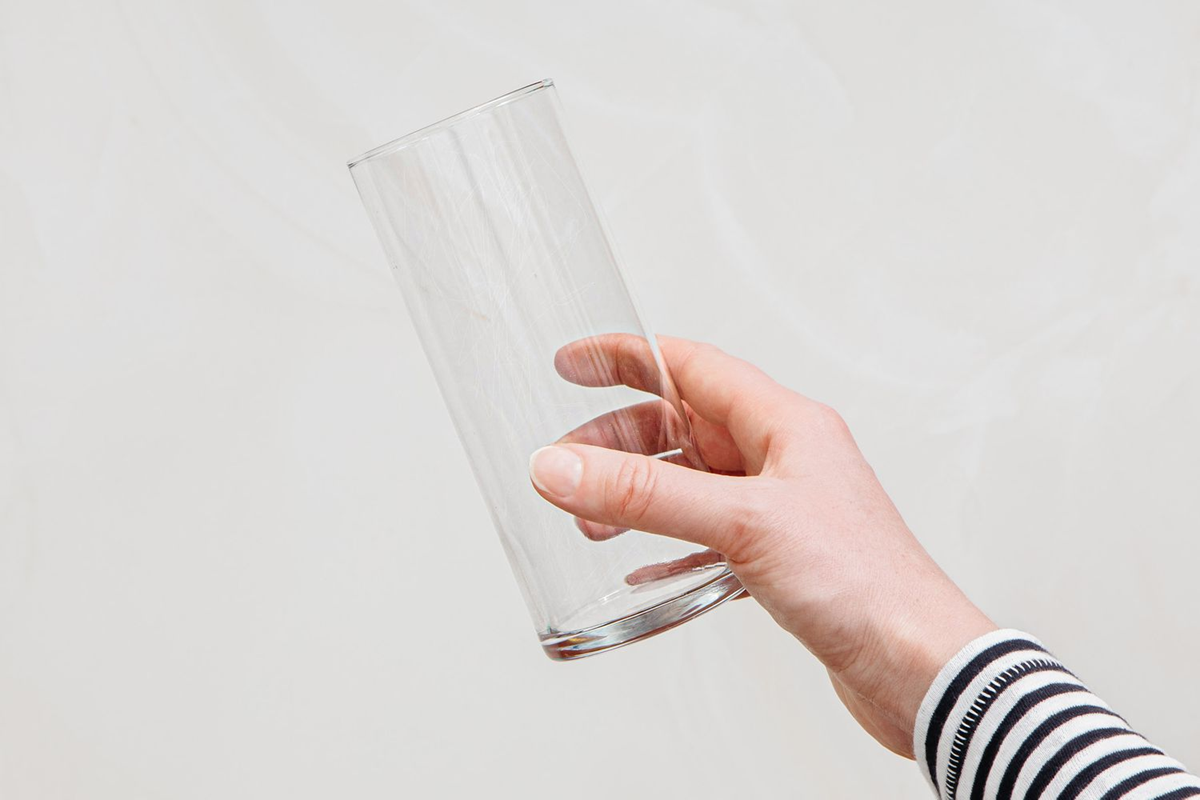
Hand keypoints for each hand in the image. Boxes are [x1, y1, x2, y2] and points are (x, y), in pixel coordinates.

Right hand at [527, 334, 995, 757]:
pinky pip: (706, 535)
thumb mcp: (741, 523)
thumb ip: (646, 494)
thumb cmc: (864, 583)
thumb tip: (563, 466)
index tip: (575, 363)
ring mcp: (780, 509)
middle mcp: (782, 459)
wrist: (917, 666)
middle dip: (619, 442)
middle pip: (682, 426)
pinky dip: (666, 541)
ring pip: (691, 482)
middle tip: (568, 465)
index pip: (691, 366)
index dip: (628, 359)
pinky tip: (640, 563)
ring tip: (591, 519)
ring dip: (637, 494)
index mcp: (784, 424)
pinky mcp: (779, 559)